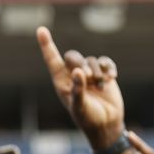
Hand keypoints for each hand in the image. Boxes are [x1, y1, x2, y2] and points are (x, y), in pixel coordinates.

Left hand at [36, 27, 124, 148]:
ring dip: (97, 71)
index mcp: (61, 81)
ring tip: (101, 86)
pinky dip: (108, 67)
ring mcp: (89, 73)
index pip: (52, 59)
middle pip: (73, 56)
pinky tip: (112, 78)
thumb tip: (78, 72)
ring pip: (91, 60)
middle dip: (81, 64)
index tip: (41, 29)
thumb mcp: (79, 106)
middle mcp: (73, 75)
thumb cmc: (87, 117)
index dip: (46, 44)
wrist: (106, 124)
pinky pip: (105, 61)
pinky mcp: (104, 74)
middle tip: (89, 78)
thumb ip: (77, 89)